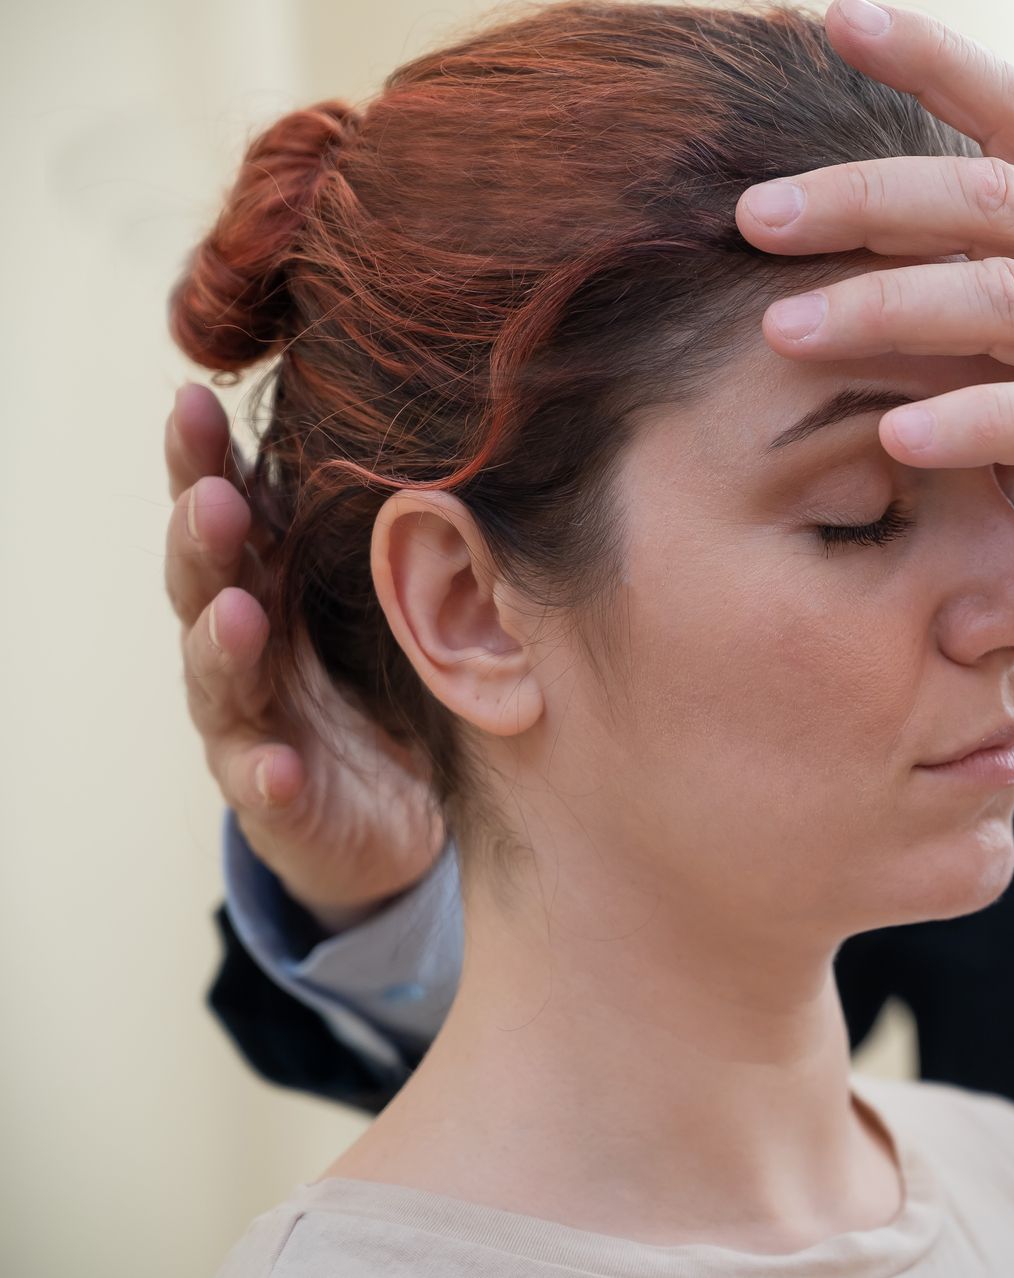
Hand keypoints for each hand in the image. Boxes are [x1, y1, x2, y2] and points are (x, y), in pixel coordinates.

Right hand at [165, 385, 443, 932]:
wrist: (403, 815)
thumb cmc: (392, 682)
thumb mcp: (396, 600)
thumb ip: (397, 531)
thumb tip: (453, 424)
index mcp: (272, 585)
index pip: (230, 515)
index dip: (203, 461)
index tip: (192, 400)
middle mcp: (248, 648)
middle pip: (208, 583)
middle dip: (203, 540)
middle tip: (212, 500)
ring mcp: (253, 725)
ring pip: (220, 679)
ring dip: (224, 646)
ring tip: (235, 615)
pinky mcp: (277, 800)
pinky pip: (265, 788)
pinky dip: (268, 775)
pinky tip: (278, 765)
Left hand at [738, 0, 1013, 650]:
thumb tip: (890, 259)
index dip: (933, 55)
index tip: (834, 17)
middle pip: (993, 196)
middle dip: (865, 196)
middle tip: (754, 215)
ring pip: (1011, 298)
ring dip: (889, 308)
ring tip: (787, 330)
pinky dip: (975, 420)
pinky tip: (898, 437)